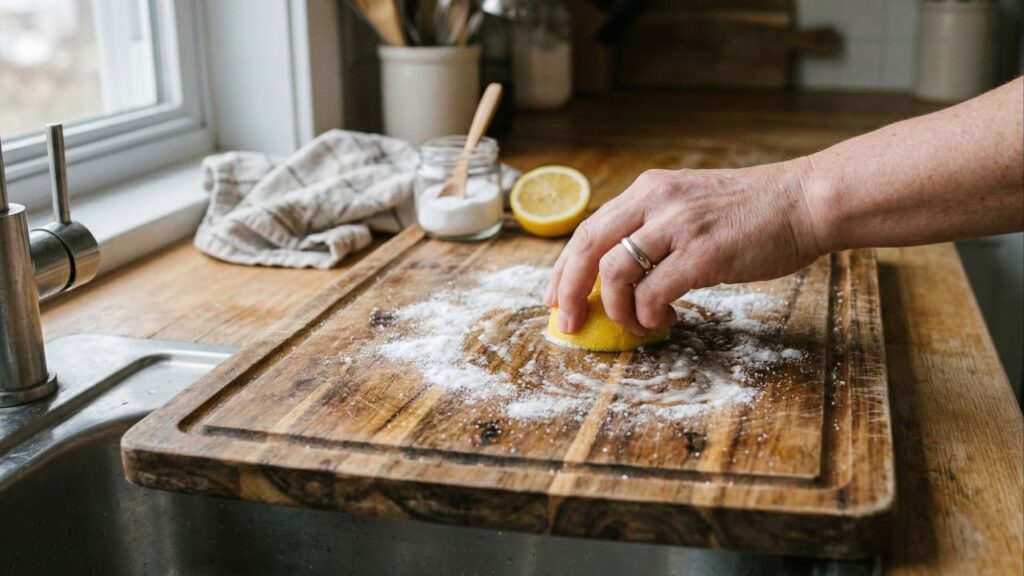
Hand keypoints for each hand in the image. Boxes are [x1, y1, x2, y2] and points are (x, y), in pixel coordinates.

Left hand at [544, 159, 825, 334]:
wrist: (806, 201)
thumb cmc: (753, 212)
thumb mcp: (691, 204)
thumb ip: (655, 228)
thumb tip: (620, 274)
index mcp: (649, 189)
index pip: (588, 229)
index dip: (564, 267)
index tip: (556, 297)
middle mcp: (656, 201)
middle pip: (587, 248)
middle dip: (569, 291)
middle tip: (568, 323)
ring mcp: (678, 226)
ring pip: (614, 273)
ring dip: (617, 309)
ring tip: (637, 324)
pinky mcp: (702, 254)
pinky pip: (651, 293)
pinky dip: (647, 314)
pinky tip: (663, 319)